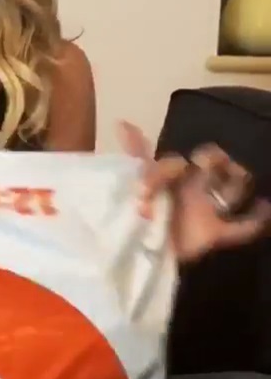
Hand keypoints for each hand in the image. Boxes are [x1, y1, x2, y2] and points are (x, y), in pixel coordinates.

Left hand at [119, 121, 270, 262]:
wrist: (135, 256)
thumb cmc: (131, 217)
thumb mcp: (129, 183)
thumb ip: (134, 156)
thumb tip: (122, 122)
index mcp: (169, 178)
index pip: (177, 162)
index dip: (164, 170)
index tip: (144, 187)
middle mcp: (190, 189)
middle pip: (214, 164)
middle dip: (213, 159)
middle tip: (202, 164)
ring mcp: (205, 210)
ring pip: (232, 188)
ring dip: (238, 180)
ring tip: (239, 175)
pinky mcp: (214, 233)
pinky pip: (242, 227)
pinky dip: (257, 219)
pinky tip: (265, 208)